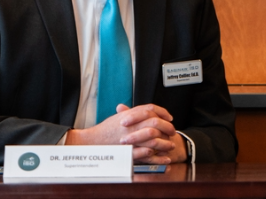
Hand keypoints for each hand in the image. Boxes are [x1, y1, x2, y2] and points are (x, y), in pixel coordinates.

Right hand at [64, 103, 185, 163]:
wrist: (92, 141)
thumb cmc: (105, 130)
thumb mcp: (119, 117)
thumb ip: (133, 112)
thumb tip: (147, 111)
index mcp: (130, 115)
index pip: (151, 109)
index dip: (163, 112)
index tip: (169, 117)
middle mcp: (131, 124)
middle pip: (155, 122)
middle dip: (167, 126)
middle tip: (173, 131)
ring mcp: (130, 137)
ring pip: (153, 137)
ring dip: (164, 141)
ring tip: (171, 145)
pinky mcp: (128, 151)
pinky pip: (146, 152)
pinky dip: (156, 154)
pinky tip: (162, 156)